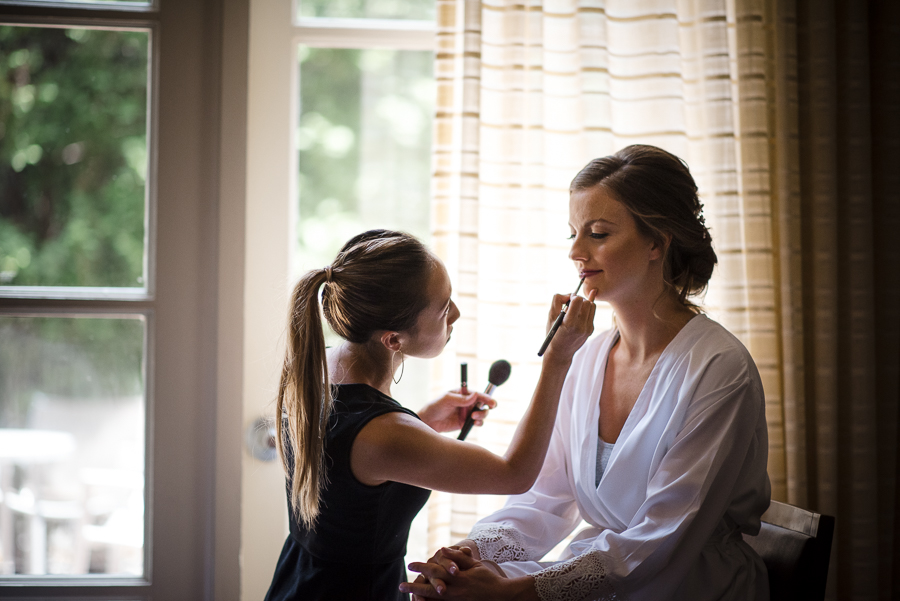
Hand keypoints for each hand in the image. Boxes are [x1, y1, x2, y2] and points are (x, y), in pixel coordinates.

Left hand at [402, 547, 522, 599]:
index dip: (422, 568)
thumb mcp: (474, 564)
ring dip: (420, 598)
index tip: (410, 564)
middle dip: (414, 587)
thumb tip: (442, 549)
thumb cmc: (488, 578)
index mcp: (459, 578)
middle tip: (401, 586)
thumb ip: (458, 557)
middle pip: (430, 590)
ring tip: (409, 596)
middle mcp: (456, 592)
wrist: (501, 597)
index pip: (436, 571)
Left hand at [417, 390, 496, 432]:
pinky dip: (479, 423)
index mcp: (463, 394)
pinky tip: (475, 423)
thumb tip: (475, 394)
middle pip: (483, 403)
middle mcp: (467, 402)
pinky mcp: (465, 423)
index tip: (491, 402)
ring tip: (473, 418)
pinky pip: (477, 422)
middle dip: (486, 407)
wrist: (428, 422)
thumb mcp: (446, 399)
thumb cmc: (435, 406)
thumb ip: (461, 399)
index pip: (477, 394)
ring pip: (482, 413)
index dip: (486, 397)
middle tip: (480, 412)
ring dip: (482, 415)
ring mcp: (467, 413)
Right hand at [543, 289, 596, 363]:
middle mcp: (581, 326)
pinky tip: (580, 310)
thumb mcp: (550, 316)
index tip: (567, 300)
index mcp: (570, 323)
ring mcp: (588, 329)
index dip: (573, 296)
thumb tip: (569, 294)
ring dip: (583, 304)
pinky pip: (592, 313)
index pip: (578, 301)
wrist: (560, 352)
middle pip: (586, 302)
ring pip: (592, 306)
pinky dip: (586, 309)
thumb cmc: (553, 332)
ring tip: (574, 309)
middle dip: (579, 299)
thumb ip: (557, 300)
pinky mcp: (591, 329)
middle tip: (570, 303)